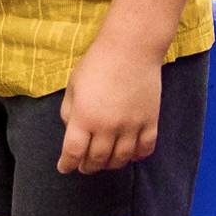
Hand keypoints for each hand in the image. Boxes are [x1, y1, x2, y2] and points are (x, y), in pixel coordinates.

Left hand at [58, 41, 160, 174]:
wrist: (131, 48)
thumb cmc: (97, 63)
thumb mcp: (73, 85)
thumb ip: (69, 111)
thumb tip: (71, 131)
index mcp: (84, 117)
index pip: (73, 152)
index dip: (67, 164)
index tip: (64, 167)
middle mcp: (107, 127)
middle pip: (97, 160)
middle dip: (88, 167)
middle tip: (84, 166)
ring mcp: (131, 126)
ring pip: (121, 159)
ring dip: (110, 165)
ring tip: (105, 163)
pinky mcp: (150, 121)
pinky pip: (145, 149)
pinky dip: (137, 156)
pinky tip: (130, 155)